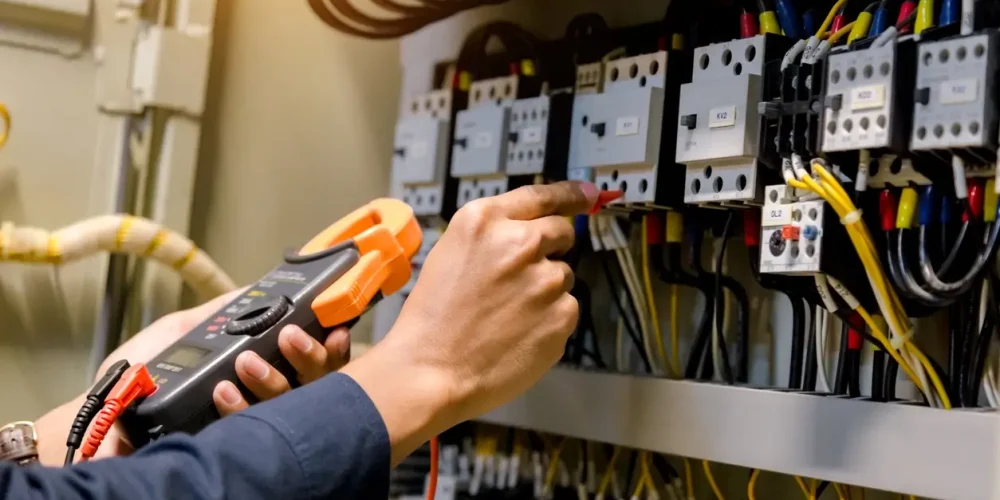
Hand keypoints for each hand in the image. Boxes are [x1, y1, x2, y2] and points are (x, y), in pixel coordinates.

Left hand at [36, 290, 350, 463]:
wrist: (99, 413)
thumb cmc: (136, 374)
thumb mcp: (180, 328)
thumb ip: (220, 310)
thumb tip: (256, 288)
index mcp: (260, 368)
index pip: (311, 361)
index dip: (329, 346)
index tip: (334, 329)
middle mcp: (262, 398)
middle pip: (314, 383)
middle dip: (310, 357)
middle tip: (292, 335)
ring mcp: (249, 425)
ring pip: (289, 406)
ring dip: (273, 378)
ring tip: (246, 361)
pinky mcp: (226, 445)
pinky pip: (251, 430)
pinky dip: (240, 406)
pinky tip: (223, 390)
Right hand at [342, 181, 596, 462]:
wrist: (431, 371)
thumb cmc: (433, 318)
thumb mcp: (450, 254)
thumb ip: (493, 236)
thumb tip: (535, 231)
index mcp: (484, 221)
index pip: (541, 196)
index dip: (570, 194)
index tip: (589, 193)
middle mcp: (520, 242)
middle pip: (561, 232)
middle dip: (551, 249)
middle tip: (524, 278)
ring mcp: (545, 279)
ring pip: (562, 276)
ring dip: (545, 291)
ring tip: (508, 316)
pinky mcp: (562, 314)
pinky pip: (566, 310)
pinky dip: (549, 321)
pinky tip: (519, 335)